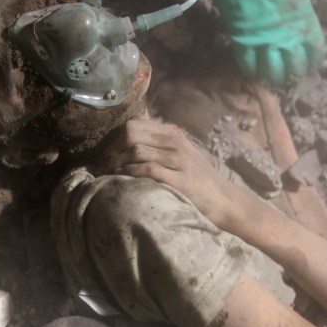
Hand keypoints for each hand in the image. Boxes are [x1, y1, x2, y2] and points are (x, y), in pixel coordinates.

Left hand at [98, 119, 238, 229]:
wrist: (225, 200)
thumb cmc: (197, 180)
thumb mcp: (180, 155)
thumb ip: (158, 147)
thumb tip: (125, 147)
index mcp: (172, 134)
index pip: (134, 126)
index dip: (114, 140)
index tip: (105, 156)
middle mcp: (175, 142)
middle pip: (131, 135)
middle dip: (111, 151)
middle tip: (101, 167)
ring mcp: (179, 159)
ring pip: (136, 151)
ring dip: (115, 163)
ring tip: (105, 175)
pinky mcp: (180, 179)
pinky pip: (148, 169)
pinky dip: (129, 174)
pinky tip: (121, 181)